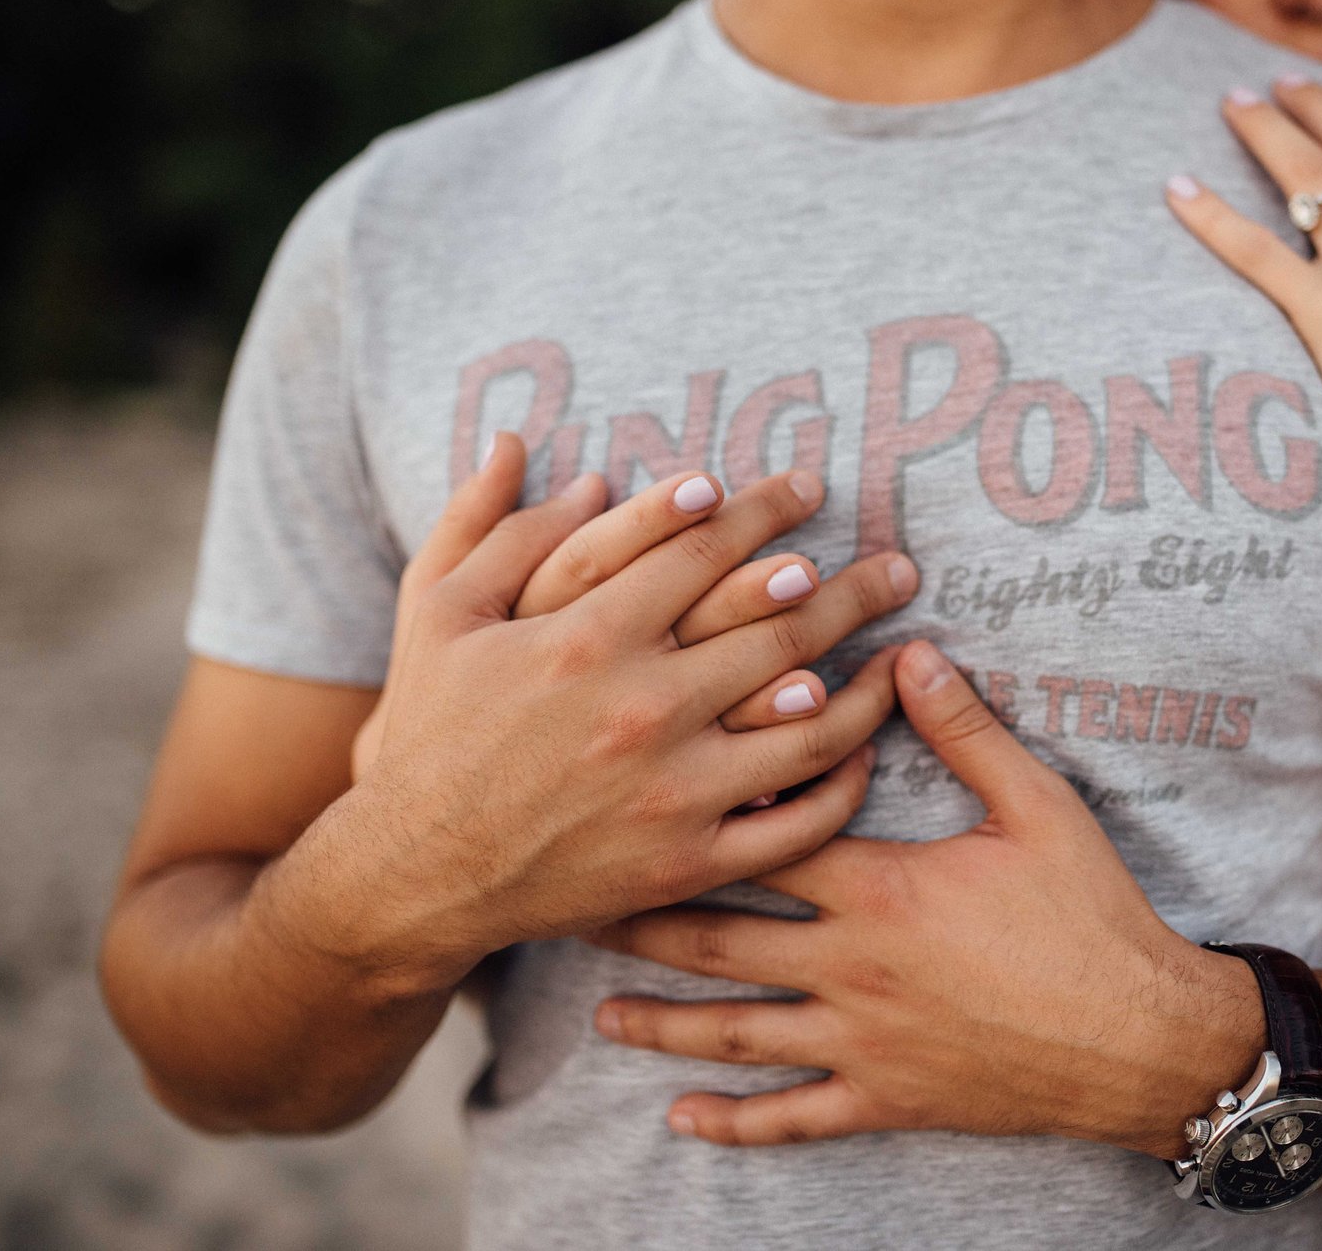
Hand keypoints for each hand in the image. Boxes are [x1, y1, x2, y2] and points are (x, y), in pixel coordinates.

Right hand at [283, 433, 920, 999]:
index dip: (764, 508)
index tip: (807, 489)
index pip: (704, 547)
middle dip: (854, 585)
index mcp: (587, 634)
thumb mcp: (435, 613)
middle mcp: (643, 706)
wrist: (414, 875)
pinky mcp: (687, 862)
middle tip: (901, 564)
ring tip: (908, 655)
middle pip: (781, 624)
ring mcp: (672, 791)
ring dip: (873, 684)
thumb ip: (487, 525)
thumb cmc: (429, 733)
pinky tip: (863, 752)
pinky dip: (843, 786)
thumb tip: (523, 445)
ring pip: (812, 725)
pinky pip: (796, 824)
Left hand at [582, 640, 1253, 1156]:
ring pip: (734, 1030)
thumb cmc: (1093, 917)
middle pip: (719, 934)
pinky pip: (792, 1116)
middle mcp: (848, 964)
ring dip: (660, 1020)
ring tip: (598, 1011)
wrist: (1145, 1041)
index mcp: (877, 885)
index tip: (630, 791)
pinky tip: (683, 1121)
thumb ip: (965, 730)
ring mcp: (860, 1039)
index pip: (762, 835)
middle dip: (642, 916)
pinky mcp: (886, 1098)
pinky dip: (734, 1121)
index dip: (696, 809)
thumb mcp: (1039, 806)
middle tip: (574, 901)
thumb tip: (908, 651)